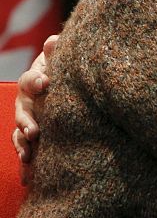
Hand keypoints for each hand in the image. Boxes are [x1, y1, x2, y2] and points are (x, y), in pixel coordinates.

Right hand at [12, 34, 57, 183]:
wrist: (75, 91)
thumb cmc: (68, 72)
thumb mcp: (65, 62)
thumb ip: (59, 54)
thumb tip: (54, 41)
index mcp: (36, 81)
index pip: (30, 80)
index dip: (36, 80)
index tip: (46, 82)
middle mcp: (28, 102)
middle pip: (22, 111)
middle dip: (26, 121)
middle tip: (34, 130)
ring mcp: (29, 121)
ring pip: (21, 133)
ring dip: (23, 144)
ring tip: (28, 154)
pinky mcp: (35, 139)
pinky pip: (27, 151)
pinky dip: (26, 163)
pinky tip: (28, 177)